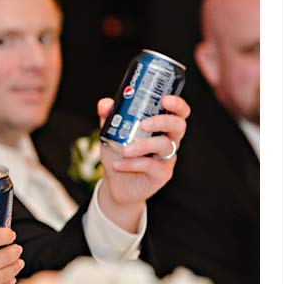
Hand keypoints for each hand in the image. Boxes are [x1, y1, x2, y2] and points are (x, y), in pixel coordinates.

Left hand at [97, 95, 189, 229]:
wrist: (114, 184)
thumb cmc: (117, 154)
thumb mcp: (110, 134)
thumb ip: (109, 117)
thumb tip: (105, 104)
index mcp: (160, 127)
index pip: (178, 112)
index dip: (177, 104)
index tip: (165, 99)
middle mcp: (168, 140)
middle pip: (178, 126)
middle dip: (163, 121)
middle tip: (143, 124)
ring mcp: (167, 158)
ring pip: (164, 146)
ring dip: (143, 145)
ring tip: (124, 150)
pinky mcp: (162, 174)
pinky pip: (151, 166)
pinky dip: (132, 164)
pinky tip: (118, 165)